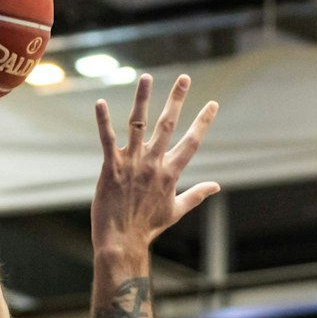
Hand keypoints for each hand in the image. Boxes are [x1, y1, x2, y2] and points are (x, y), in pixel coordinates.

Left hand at [91, 74, 220, 253]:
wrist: (123, 240)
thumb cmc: (149, 227)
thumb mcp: (177, 210)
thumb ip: (197, 194)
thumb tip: (217, 186)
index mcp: (171, 173)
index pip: (192, 141)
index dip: (203, 121)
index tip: (213, 103)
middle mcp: (154, 163)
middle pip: (168, 124)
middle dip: (177, 99)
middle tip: (184, 77)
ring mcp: (132, 163)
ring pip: (139, 123)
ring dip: (142, 99)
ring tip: (146, 77)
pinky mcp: (112, 166)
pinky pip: (108, 139)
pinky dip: (103, 120)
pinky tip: (100, 102)